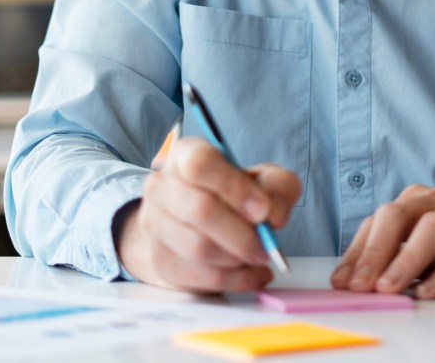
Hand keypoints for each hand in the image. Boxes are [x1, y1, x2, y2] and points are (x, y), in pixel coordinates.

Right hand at [115, 136, 301, 293]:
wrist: (201, 225)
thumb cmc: (235, 196)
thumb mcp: (265, 179)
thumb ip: (278, 187)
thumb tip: (273, 214)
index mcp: (186, 154)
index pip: (200, 164)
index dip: (234, 188)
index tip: (262, 210)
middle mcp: (163, 186)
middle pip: (200, 210)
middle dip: (243, 234)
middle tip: (267, 245)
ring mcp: (156, 225)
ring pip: (199, 248)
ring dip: (238, 258)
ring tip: (259, 256)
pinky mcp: (161, 260)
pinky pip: (200, 277)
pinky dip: (236, 280)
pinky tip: (253, 274)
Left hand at [330, 184, 434, 299]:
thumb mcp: (433, 252)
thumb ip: (402, 260)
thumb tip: (361, 284)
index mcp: (419, 200)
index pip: (379, 221)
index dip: (357, 251)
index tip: (341, 281)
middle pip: (399, 216)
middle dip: (375, 252)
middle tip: (359, 285)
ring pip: (432, 228)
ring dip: (407, 259)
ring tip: (388, 288)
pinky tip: (429, 291)